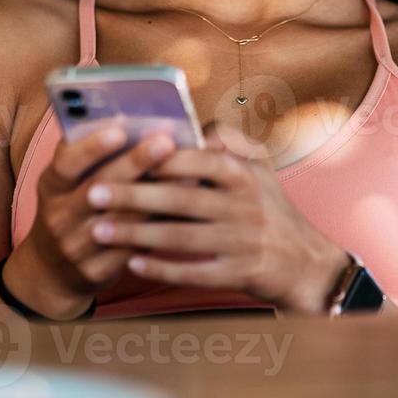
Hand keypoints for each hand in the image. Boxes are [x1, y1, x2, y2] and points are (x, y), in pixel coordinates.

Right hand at [4, 125, 178, 318]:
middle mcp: (58, 216)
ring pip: (121, 220)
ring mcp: (75, 247)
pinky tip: (184, 211)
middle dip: (134, 163)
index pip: (66, 162)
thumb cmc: (73, 209)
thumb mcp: (68, 183)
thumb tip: (133, 120)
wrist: (52, 271)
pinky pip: (132, 249)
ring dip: (156, 195)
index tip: (120, 128)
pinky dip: (159, 227)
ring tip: (188, 172)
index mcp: (52, 186)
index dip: (91, 146)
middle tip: (166, 141)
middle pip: (99, 187)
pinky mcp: (95, 271)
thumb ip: (92, 155)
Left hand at [84, 122, 350, 314]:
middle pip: (180, 200)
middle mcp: (244, 205)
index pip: (196, 160)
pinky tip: (132, 263)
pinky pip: (193, 272)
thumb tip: (196, 124)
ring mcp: (241, 242)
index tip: (118, 155)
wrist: (305, 263)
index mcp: (244, 174)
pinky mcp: (238, 274)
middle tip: (92, 195)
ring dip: (137, 234)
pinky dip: (162, 269)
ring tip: (100, 230)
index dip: (157, 158)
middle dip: (133, 196)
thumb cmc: (271, 207)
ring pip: (180, 237)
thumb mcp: (261, 166)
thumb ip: (229, 138)